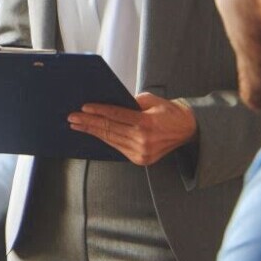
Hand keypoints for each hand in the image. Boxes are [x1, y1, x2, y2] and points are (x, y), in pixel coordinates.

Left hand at [68, 93, 196, 165]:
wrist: (188, 130)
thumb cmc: (169, 113)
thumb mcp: (152, 100)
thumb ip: (131, 101)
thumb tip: (108, 102)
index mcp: (147, 123)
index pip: (116, 116)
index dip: (98, 111)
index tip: (83, 108)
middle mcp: (144, 140)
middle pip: (110, 129)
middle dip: (88, 122)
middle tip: (72, 117)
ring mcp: (141, 152)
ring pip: (111, 139)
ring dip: (92, 132)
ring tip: (77, 125)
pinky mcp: (140, 159)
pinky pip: (117, 147)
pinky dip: (104, 139)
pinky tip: (93, 133)